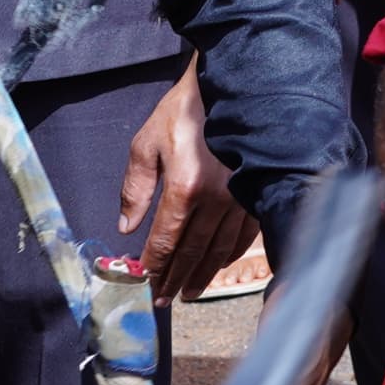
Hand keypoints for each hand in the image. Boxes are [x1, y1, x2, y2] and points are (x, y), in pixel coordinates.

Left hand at [120, 65, 257, 302]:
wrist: (234, 84)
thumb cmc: (186, 110)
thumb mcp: (147, 143)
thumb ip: (134, 189)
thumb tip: (126, 227)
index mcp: (184, 187)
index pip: (165, 240)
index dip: (154, 266)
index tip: (145, 284)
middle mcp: (216, 198)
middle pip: (192, 251)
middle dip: (175, 278)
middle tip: (164, 300)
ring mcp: (241, 196)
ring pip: (219, 248)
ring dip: (202, 274)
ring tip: (189, 292)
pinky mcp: (257, 191)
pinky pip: (244, 233)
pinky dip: (229, 254)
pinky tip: (218, 264)